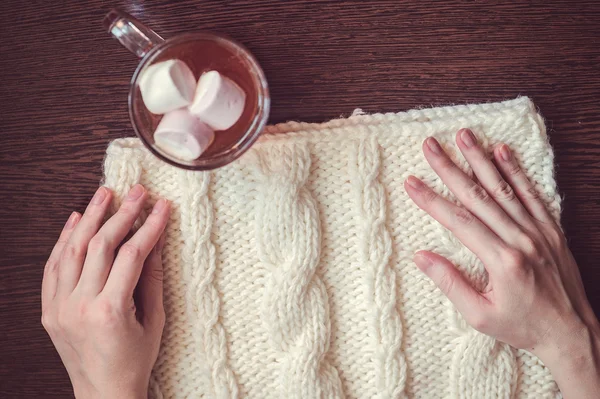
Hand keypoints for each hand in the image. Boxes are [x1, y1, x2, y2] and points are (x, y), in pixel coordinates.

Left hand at [41, 185, 169, 398]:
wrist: (103, 393)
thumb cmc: (134, 361)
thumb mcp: (153, 320)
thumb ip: (152, 278)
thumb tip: (156, 240)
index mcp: (110, 311)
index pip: (132, 254)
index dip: (150, 226)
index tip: (162, 206)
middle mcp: (79, 306)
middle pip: (100, 245)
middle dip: (122, 213)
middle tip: (136, 192)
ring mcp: (59, 307)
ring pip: (72, 249)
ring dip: (89, 217)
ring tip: (104, 194)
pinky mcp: (48, 309)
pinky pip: (53, 267)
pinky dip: (63, 240)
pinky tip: (76, 219)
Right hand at [404, 129, 599, 397]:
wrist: (571, 333)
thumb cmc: (523, 327)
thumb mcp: (479, 315)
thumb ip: (450, 283)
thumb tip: (420, 257)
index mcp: (501, 261)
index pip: (458, 221)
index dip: (432, 199)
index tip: (412, 181)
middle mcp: (520, 239)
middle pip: (478, 196)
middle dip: (450, 168)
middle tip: (431, 145)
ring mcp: (538, 231)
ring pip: (504, 188)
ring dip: (482, 160)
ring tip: (465, 136)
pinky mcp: (551, 229)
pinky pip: (532, 194)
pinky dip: (517, 172)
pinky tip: (504, 151)